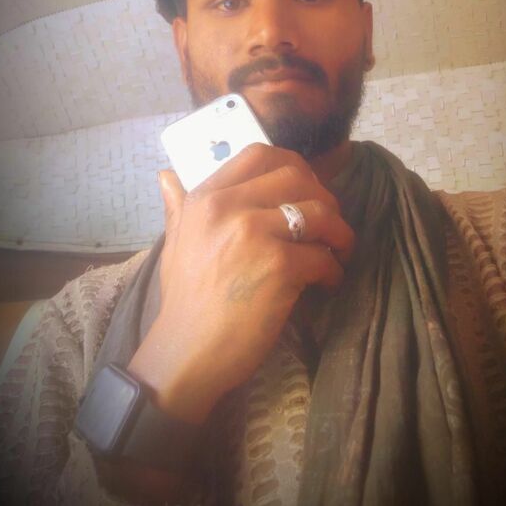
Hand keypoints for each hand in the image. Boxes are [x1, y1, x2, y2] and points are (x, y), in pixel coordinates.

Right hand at [128, 143, 354, 424]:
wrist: (186, 352)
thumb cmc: (184, 300)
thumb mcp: (175, 243)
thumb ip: (178, 206)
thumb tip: (166, 175)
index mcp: (206, 198)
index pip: (258, 154)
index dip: (292, 165)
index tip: (306, 187)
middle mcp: (228, 207)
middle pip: (296, 176)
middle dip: (323, 196)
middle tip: (329, 222)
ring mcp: (254, 234)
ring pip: (319, 212)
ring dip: (338, 232)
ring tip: (338, 251)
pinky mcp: (279, 266)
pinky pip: (323, 255)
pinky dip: (334, 269)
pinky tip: (328, 282)